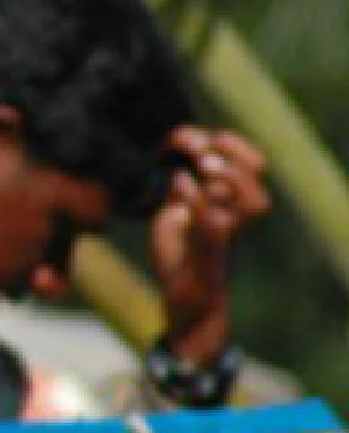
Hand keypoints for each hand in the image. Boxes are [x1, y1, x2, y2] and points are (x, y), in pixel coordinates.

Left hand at [150, 126, 270, 361]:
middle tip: (201, 151)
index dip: (232, 144)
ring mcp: (228, 232)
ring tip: (200, 167)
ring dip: (228, 176)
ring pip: (253, 200)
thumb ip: (180, 181)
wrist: (184, 294)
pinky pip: (215, 222)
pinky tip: (177, 181)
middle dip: (232, 152)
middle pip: (258, 172)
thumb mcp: (175, 208)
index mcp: (232, 199)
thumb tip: (176, 145)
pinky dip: (196, 197)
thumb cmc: (182, 248)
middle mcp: (236, 213)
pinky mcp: (211, 252)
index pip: (253, 162)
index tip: (202, 138)